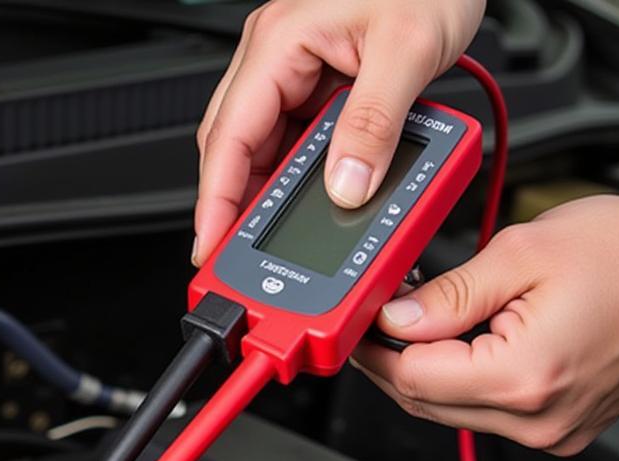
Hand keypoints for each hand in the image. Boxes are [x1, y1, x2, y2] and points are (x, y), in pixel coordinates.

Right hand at [193, 0, 484, 264]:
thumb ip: (374, 124)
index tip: (210, 247)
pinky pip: (296, 143)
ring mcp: (294, 72)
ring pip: (264, 151)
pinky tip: (319, 200)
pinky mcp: (318, 84)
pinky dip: (304, 177)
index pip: (227, 137)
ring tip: (285, 238)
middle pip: (236, 152)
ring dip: (275, 195)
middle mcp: (276, 58)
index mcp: (279, 43)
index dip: (214, 201)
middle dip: (238, 207)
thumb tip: (346, 187)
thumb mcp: (408, 49)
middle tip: (244, 259)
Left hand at [352, 196, 618, 454]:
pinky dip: (460, 383)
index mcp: (523, 377)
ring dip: (423, 374)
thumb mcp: (523, 254)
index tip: (358, 326)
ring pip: (450, 412)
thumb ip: (448, 294)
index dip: (374, 350)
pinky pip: (485, 413)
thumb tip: (394, 319)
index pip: (413, 378)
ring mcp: (550, 430)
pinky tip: (457, 348)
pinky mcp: (558, 428)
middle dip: (390, 363)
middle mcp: (536, 419)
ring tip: (418, 326)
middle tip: (375, 324)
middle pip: (425, 403)